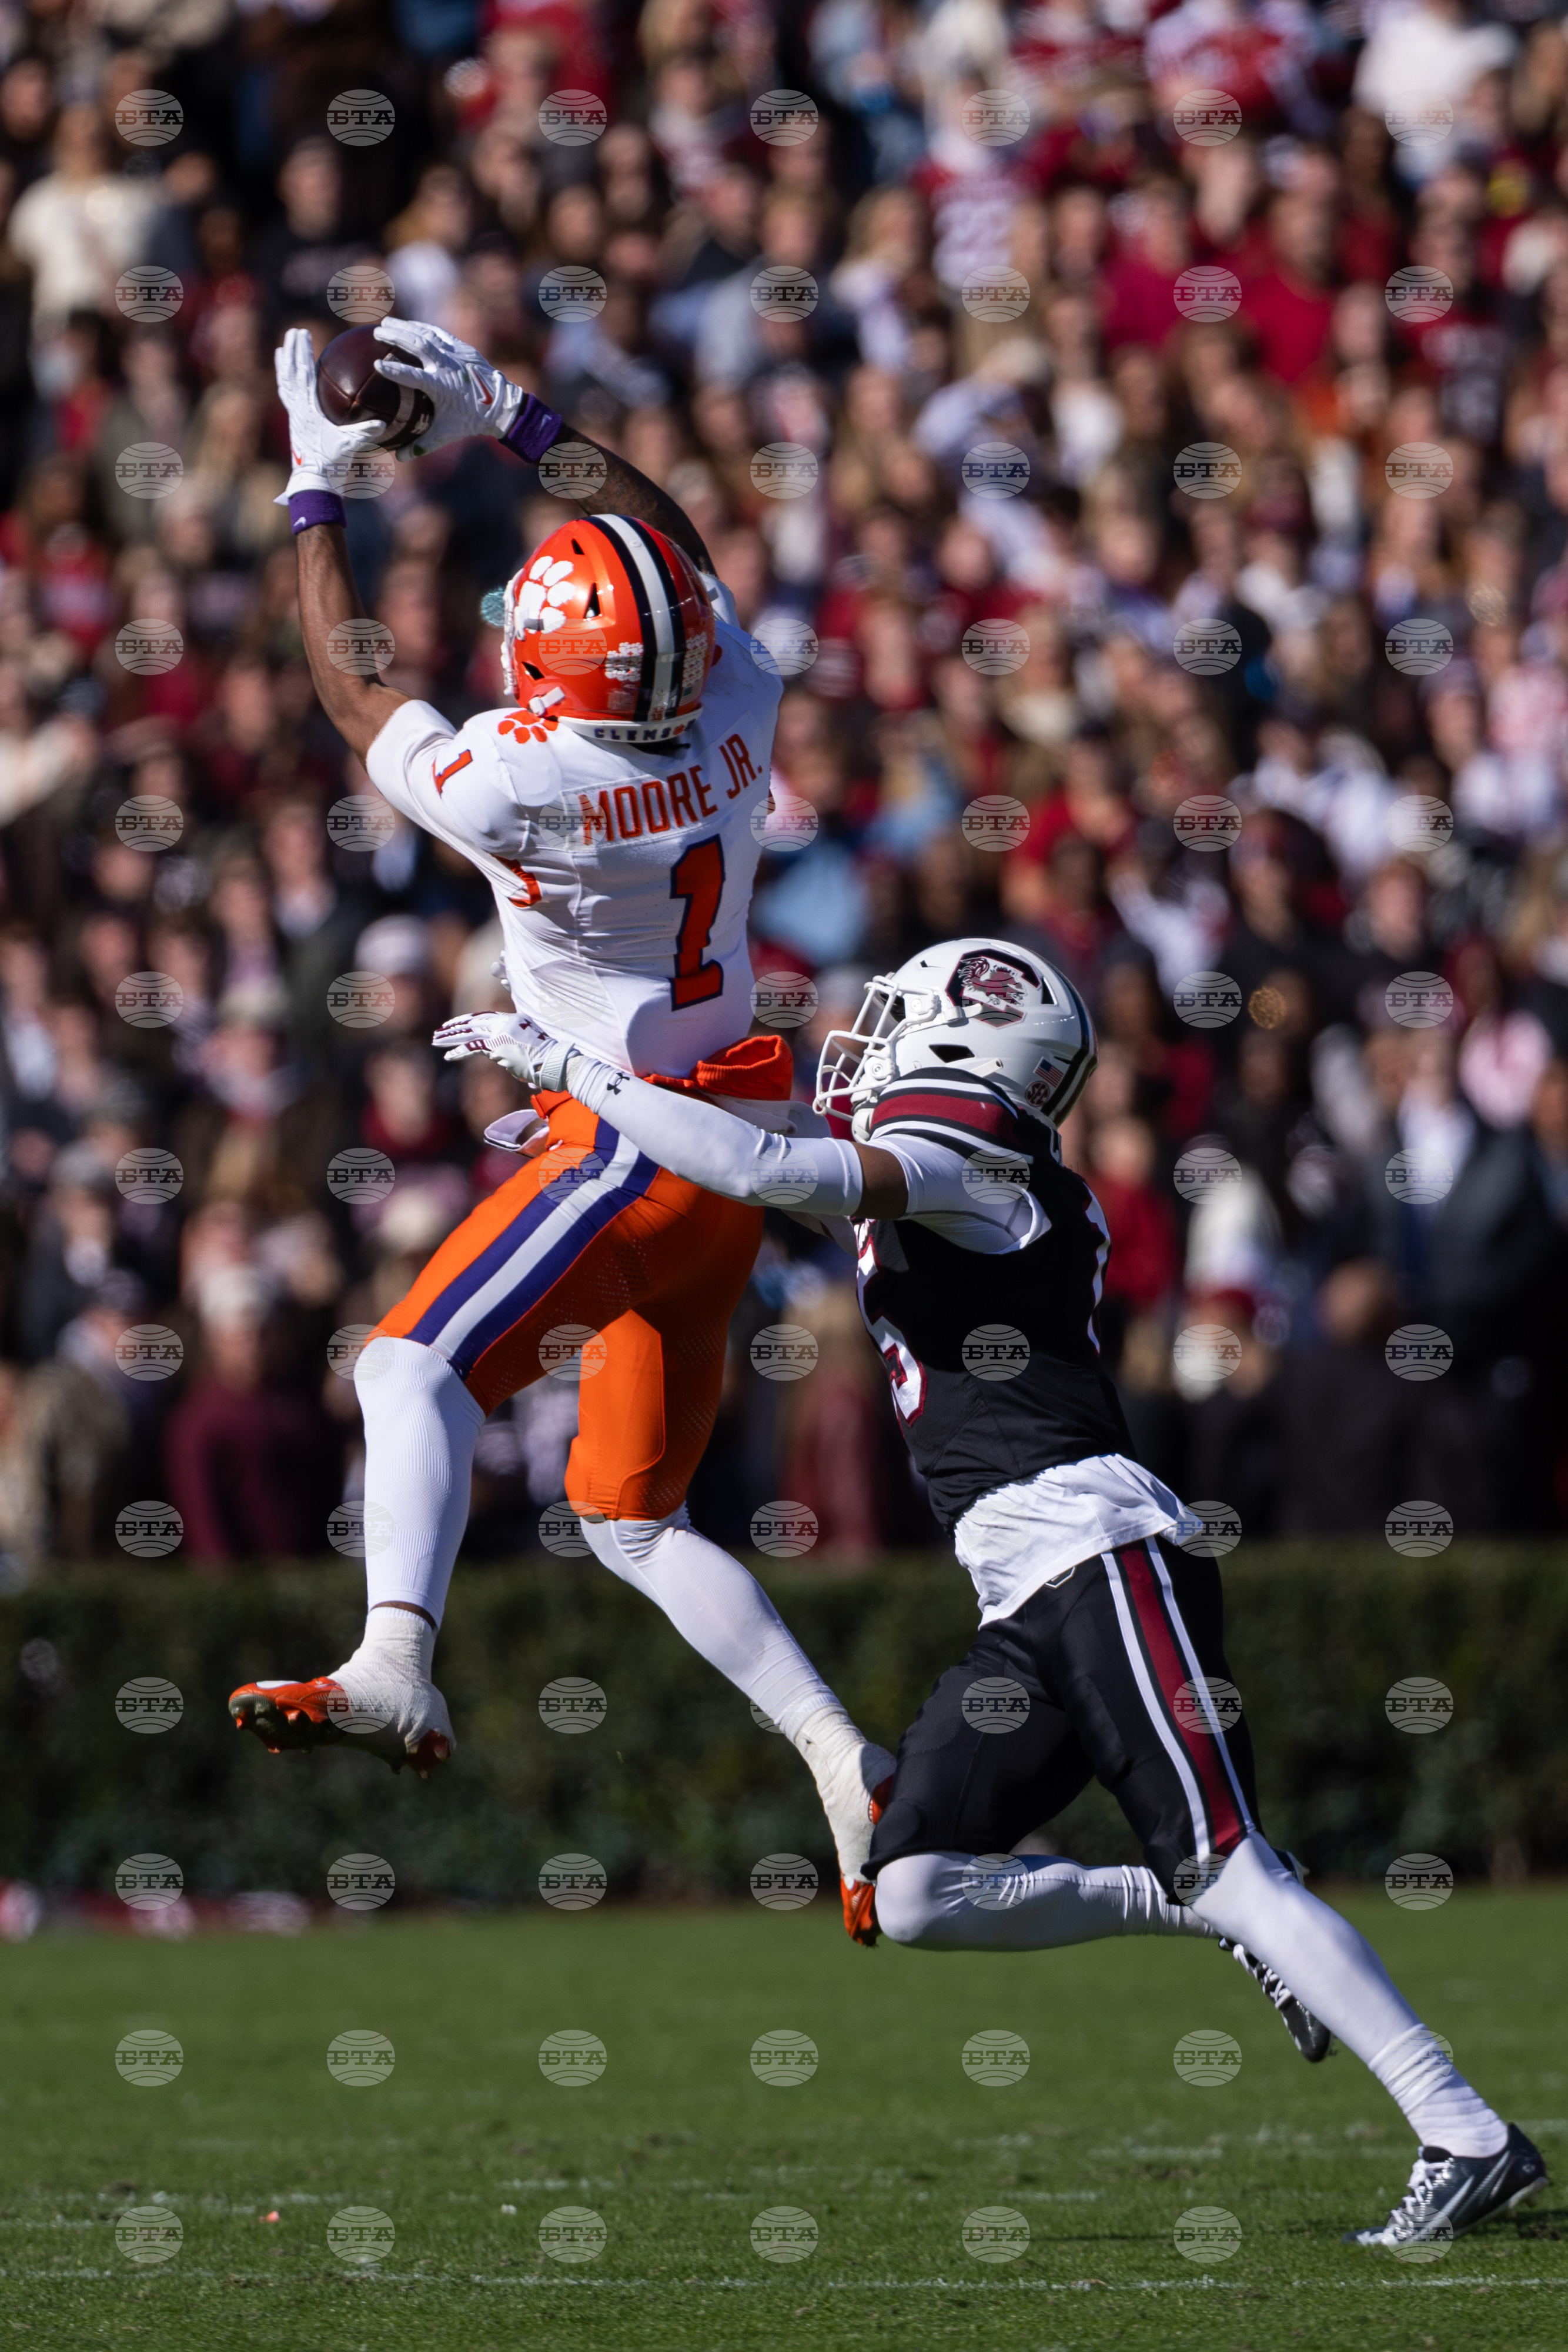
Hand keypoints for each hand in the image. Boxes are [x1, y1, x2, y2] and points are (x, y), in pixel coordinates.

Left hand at [273, 327, 384, 500]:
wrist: (314, 483)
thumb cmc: (332, 464)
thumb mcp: (349, 446)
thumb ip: (364, 433)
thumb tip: (383, 423)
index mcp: (308, 410)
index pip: (304, 375)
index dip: (303, 353)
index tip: (303, 334)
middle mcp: (297, 410)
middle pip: (292, 373)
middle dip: (293, 351)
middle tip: (294, 331)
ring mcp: (294, 416)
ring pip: (286, 384)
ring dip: (285, 365)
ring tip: (283, 348)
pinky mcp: (295, 424)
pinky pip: (288, 397)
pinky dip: (287, 383)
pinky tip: (289, 377)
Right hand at [374, 317, 524, 457]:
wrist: (502, 405)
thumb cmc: (471, 420)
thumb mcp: (446, 434)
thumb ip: (421, 445)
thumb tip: (399, 458)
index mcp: (442, 386)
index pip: (413, 376)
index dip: (395, 370)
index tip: (376, 363)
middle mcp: (448, 366)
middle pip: (419, 344)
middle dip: (396, 336)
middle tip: (376, 332)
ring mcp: (456, 354)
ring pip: (428, 334)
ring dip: (405, 327)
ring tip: (386, 323)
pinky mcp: (463, 348)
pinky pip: (440, 334)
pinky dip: (423, 328)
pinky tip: (411, 325)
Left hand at [432, 1011, 576, 1090]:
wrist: (553, 1060)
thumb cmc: (546, 1057)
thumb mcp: (529, 1047)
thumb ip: (513, 1048)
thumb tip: (502, 1059)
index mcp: (512, 1019)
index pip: (484, 1018)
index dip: (467, 1021)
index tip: (455, 1024)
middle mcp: (504, 1023)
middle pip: (473, 1023)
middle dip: (454, 1028)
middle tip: (439, 1031)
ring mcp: (499, 1033)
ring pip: (469, 1033)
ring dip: (451, 1037)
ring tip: (436, 1040)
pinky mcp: (497, 1046)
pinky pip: (474, 1048)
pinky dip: (459, 1052)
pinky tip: (448, 1056)